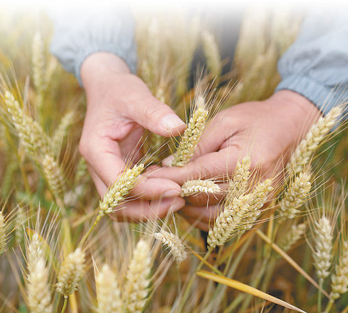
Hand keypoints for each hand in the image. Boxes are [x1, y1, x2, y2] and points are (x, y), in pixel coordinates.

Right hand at [79, 52, 185, 220]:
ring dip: (148, 208)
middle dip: (147, 208)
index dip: (147, 190)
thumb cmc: (119, 90)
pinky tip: (171, 189)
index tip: (176, 188)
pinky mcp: (118, 171)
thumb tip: (179, 128)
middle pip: (117, 204)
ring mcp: (106, 171)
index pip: (118, 183)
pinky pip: (131, 196)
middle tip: (180, 200)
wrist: (107, 87)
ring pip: (122, 206)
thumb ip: (155, 111)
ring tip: (178, 200)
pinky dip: (149, 199)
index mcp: (96, 149)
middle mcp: (97, 166)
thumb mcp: (136, 95)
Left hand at [149, 90, 320, 230]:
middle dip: (173, 193)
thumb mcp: (223, 122)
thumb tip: (169, 166)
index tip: (146, 176)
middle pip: (202, 199)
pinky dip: (202, 216)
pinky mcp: (258, 209)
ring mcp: (257, 202)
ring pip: (210, 218)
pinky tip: (190, 203)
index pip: (197, 175)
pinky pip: (224, 222)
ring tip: (169, 194)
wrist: (290, 127)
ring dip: (186, 209)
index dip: (168, 177)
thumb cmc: (254, 119)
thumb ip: (197, 146)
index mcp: (244, 160)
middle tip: (152, 186)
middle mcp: (252, 187)